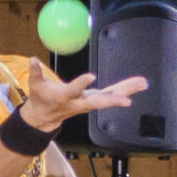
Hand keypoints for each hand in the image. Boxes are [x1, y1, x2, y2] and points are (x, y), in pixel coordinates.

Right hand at [20, 61, 145, 132]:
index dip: (81, 84)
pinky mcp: (94, 100)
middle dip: (113, 101)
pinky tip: (138, 84)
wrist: (44, 118)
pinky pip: (112, 94)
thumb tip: (33, 58)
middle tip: (128, 99)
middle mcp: (80, 102)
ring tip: (143, 84)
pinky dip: (125, 89)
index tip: (91, 76)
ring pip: (109, 97)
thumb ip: (35, 73)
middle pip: (98, 101)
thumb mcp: (35, 86)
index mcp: (64, 97)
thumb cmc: (40, 99)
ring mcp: (89, 102)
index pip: (73, 90)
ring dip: (126, 91)